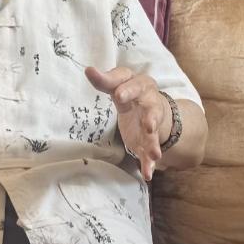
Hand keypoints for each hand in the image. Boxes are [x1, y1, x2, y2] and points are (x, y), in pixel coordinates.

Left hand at [85, 65, 165, 180]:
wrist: (155, 110)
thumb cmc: (130, 94)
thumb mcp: (118, 85)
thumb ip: (104, 81)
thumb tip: (88, 69)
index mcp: (140, 85)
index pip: (134, 84)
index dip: (128, 89)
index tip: (118, 95)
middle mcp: (150, 103)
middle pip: (152, 108)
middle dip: (150, 117)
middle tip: (148, 125)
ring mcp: (152, 123)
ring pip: (155, 133)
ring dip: (154, 143)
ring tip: (155, 154)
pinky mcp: (149, 141)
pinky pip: (150, 152)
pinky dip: (149, 163)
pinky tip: (147, 174)